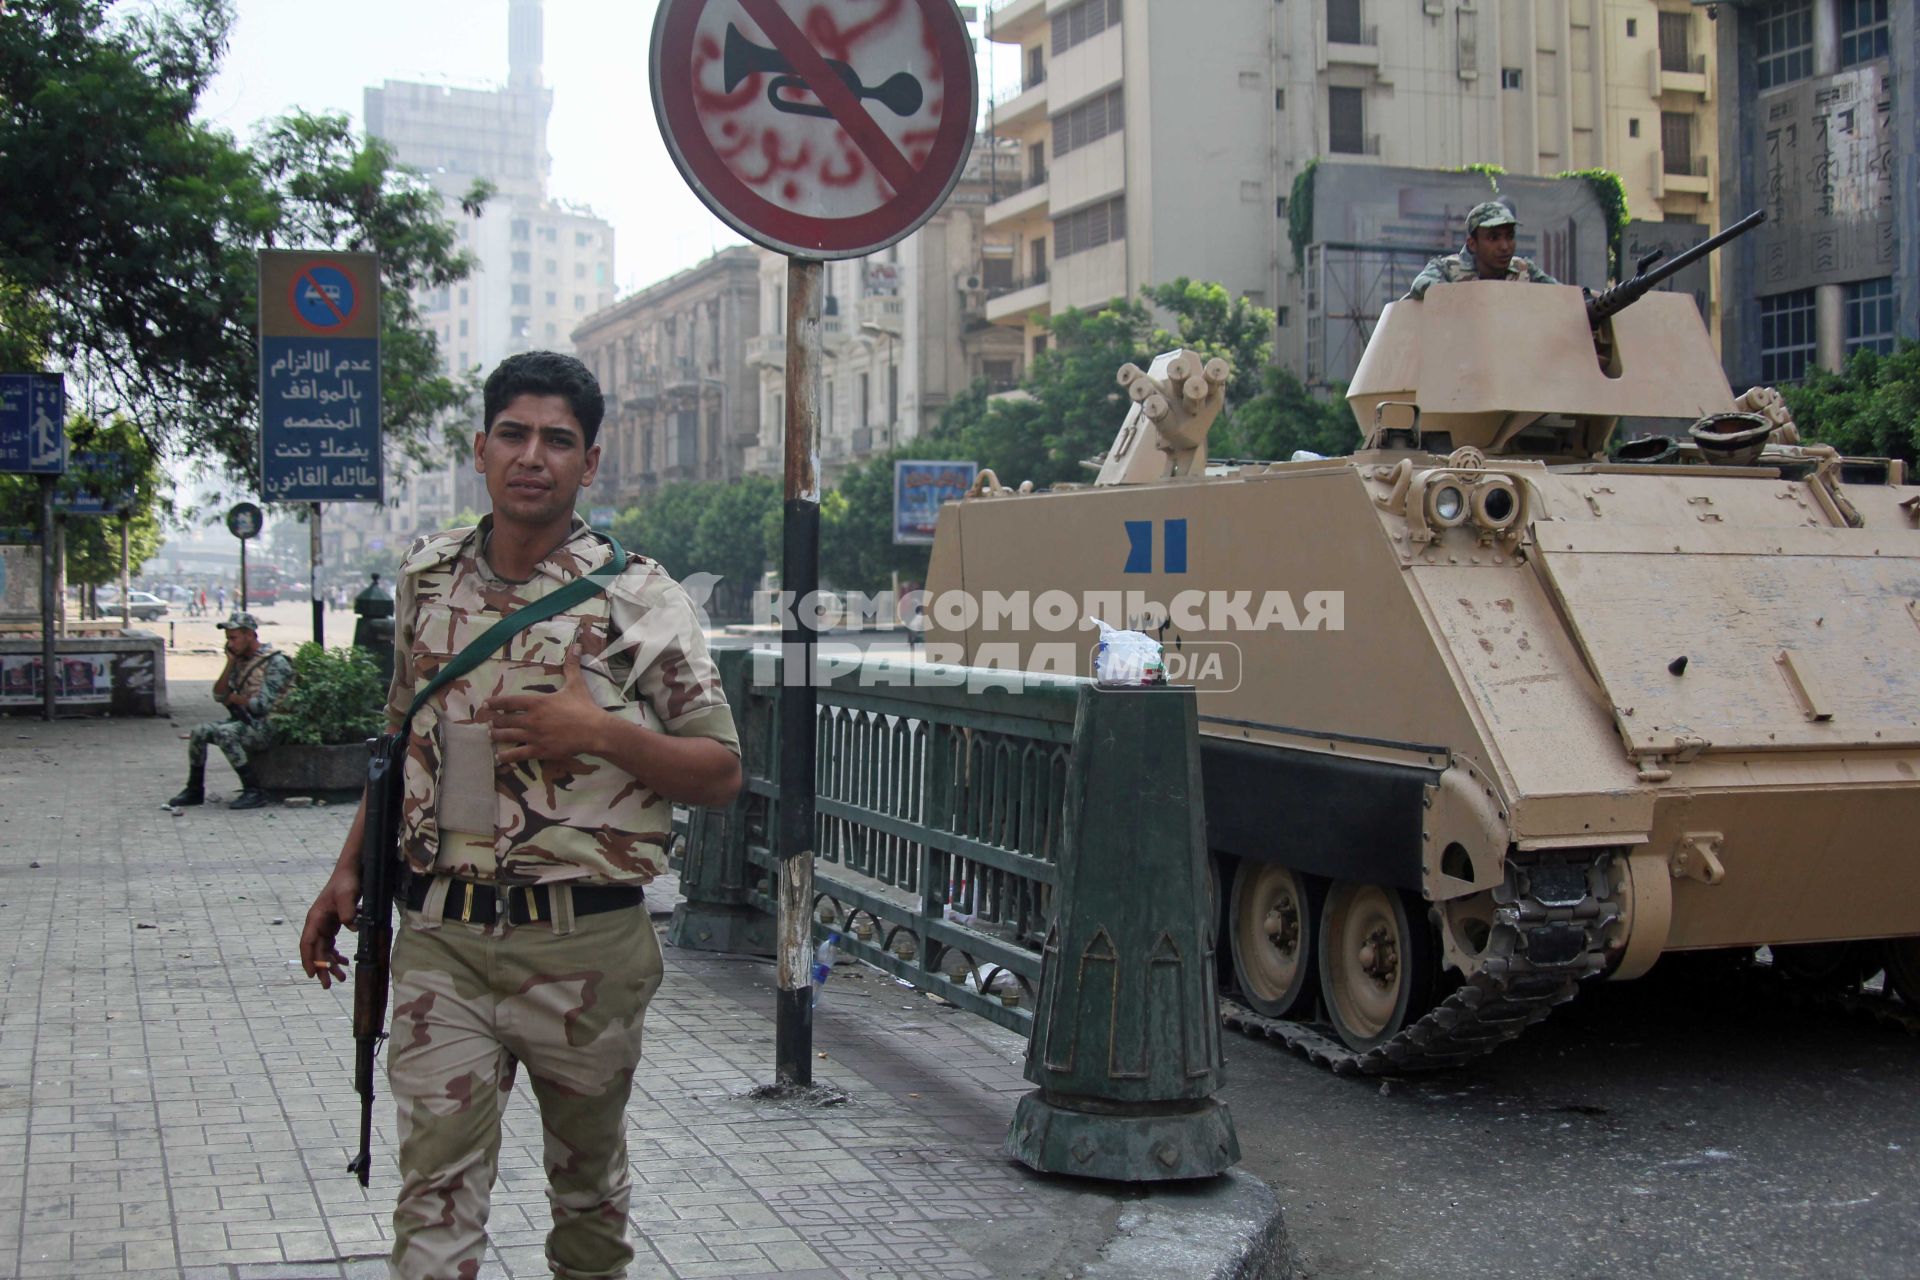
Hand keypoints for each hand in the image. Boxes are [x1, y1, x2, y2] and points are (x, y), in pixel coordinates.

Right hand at [299, 868, 359, 987]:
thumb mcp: (348, 895)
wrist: (351, 871)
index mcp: (315, 919)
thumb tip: (351, 928)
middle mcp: (317, 924)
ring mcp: (325, 925)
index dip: (309, 960)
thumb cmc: (347, 882)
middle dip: (322, 969)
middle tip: (328, 986)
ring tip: (341, 978)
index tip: (313, 975)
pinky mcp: (334, 924)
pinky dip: (337, 955)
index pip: (307, 944)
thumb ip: (348, 912)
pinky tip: (345, 962)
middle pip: (317, 951)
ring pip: (325, 950)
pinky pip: (332, 944)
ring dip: (331, 964)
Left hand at [484, 646, 608, 765]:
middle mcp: (531, 719)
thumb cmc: (584, 707)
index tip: (485, 704)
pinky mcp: (540, 750)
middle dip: (495, 721)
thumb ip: (571, 665)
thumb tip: (576, 645)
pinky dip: (506, 756)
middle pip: (505, 720)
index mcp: (537, 702)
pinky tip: (499, 757)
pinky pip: (518, 754)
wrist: (595, 730)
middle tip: (489, 722)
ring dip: (497, 736)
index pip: (509, 701)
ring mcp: (534, 736)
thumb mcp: (576, 684)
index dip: (494, 703)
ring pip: (507, 737)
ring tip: (490, 736)